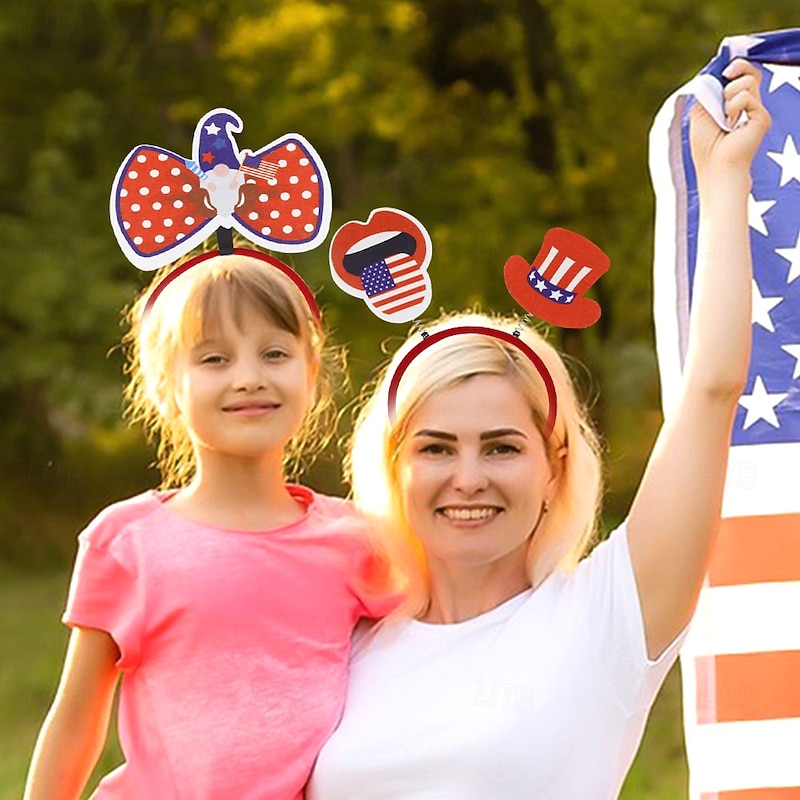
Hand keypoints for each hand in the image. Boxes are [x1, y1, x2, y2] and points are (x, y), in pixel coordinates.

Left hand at [689, 58, 770, 180]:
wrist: (714, 165)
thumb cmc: (705, 145)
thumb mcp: (701, 111)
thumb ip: (708, 91)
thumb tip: (714, 73)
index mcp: (735, 103)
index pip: (743, 74)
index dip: (737, 66)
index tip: (725, 71)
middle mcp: (749, 105)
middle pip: (750, 71)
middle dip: (736, 70)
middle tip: (724, 83)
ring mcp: (757, 110)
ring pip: (748, 81)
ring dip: (729, 94)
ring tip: (725, 116)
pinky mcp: (762, 117)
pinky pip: (747, 96)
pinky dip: (733, 106)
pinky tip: (731, 124)